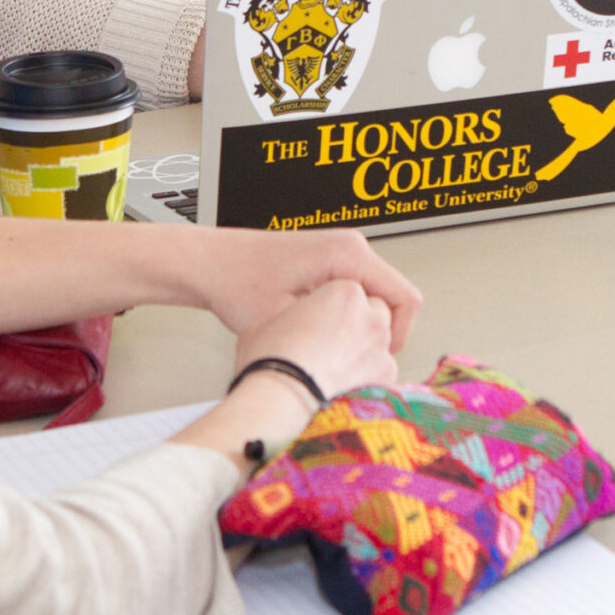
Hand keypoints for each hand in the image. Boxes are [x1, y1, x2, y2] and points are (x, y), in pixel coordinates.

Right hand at [167, 279, 396, 468]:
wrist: (279, 399)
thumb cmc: (268, 357)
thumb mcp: (267, 322)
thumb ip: (290, 318)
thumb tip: (286, 327)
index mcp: (343, 291)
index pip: (349, 290)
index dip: (332, 307)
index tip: (317, 322)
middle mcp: (370, 315)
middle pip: (372, 311)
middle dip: (357, 323)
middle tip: (330, 342)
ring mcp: (381, 347)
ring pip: (379, 343)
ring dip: (363, 350)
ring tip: (333, 369)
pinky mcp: (386, 378)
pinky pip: (380, 371)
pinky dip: (366, 377)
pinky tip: (341, 386)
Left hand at [188, 228, 418, 350]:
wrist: (209, 263)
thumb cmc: (236, 282)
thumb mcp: (286, 322)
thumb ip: (327, 341)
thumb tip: (355, 369)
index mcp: (348, 255)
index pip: (405, 298)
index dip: (399, 337)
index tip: (377, 360)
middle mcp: (350, 246)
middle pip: (394, 299)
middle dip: (378, 333)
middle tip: (350, 359)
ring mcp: (341, 250)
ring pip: (376, 297)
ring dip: (362, 325)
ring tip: (333, 347)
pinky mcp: (330, 259)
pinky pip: (358, 291)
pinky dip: (348, 315)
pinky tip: (323, 332)